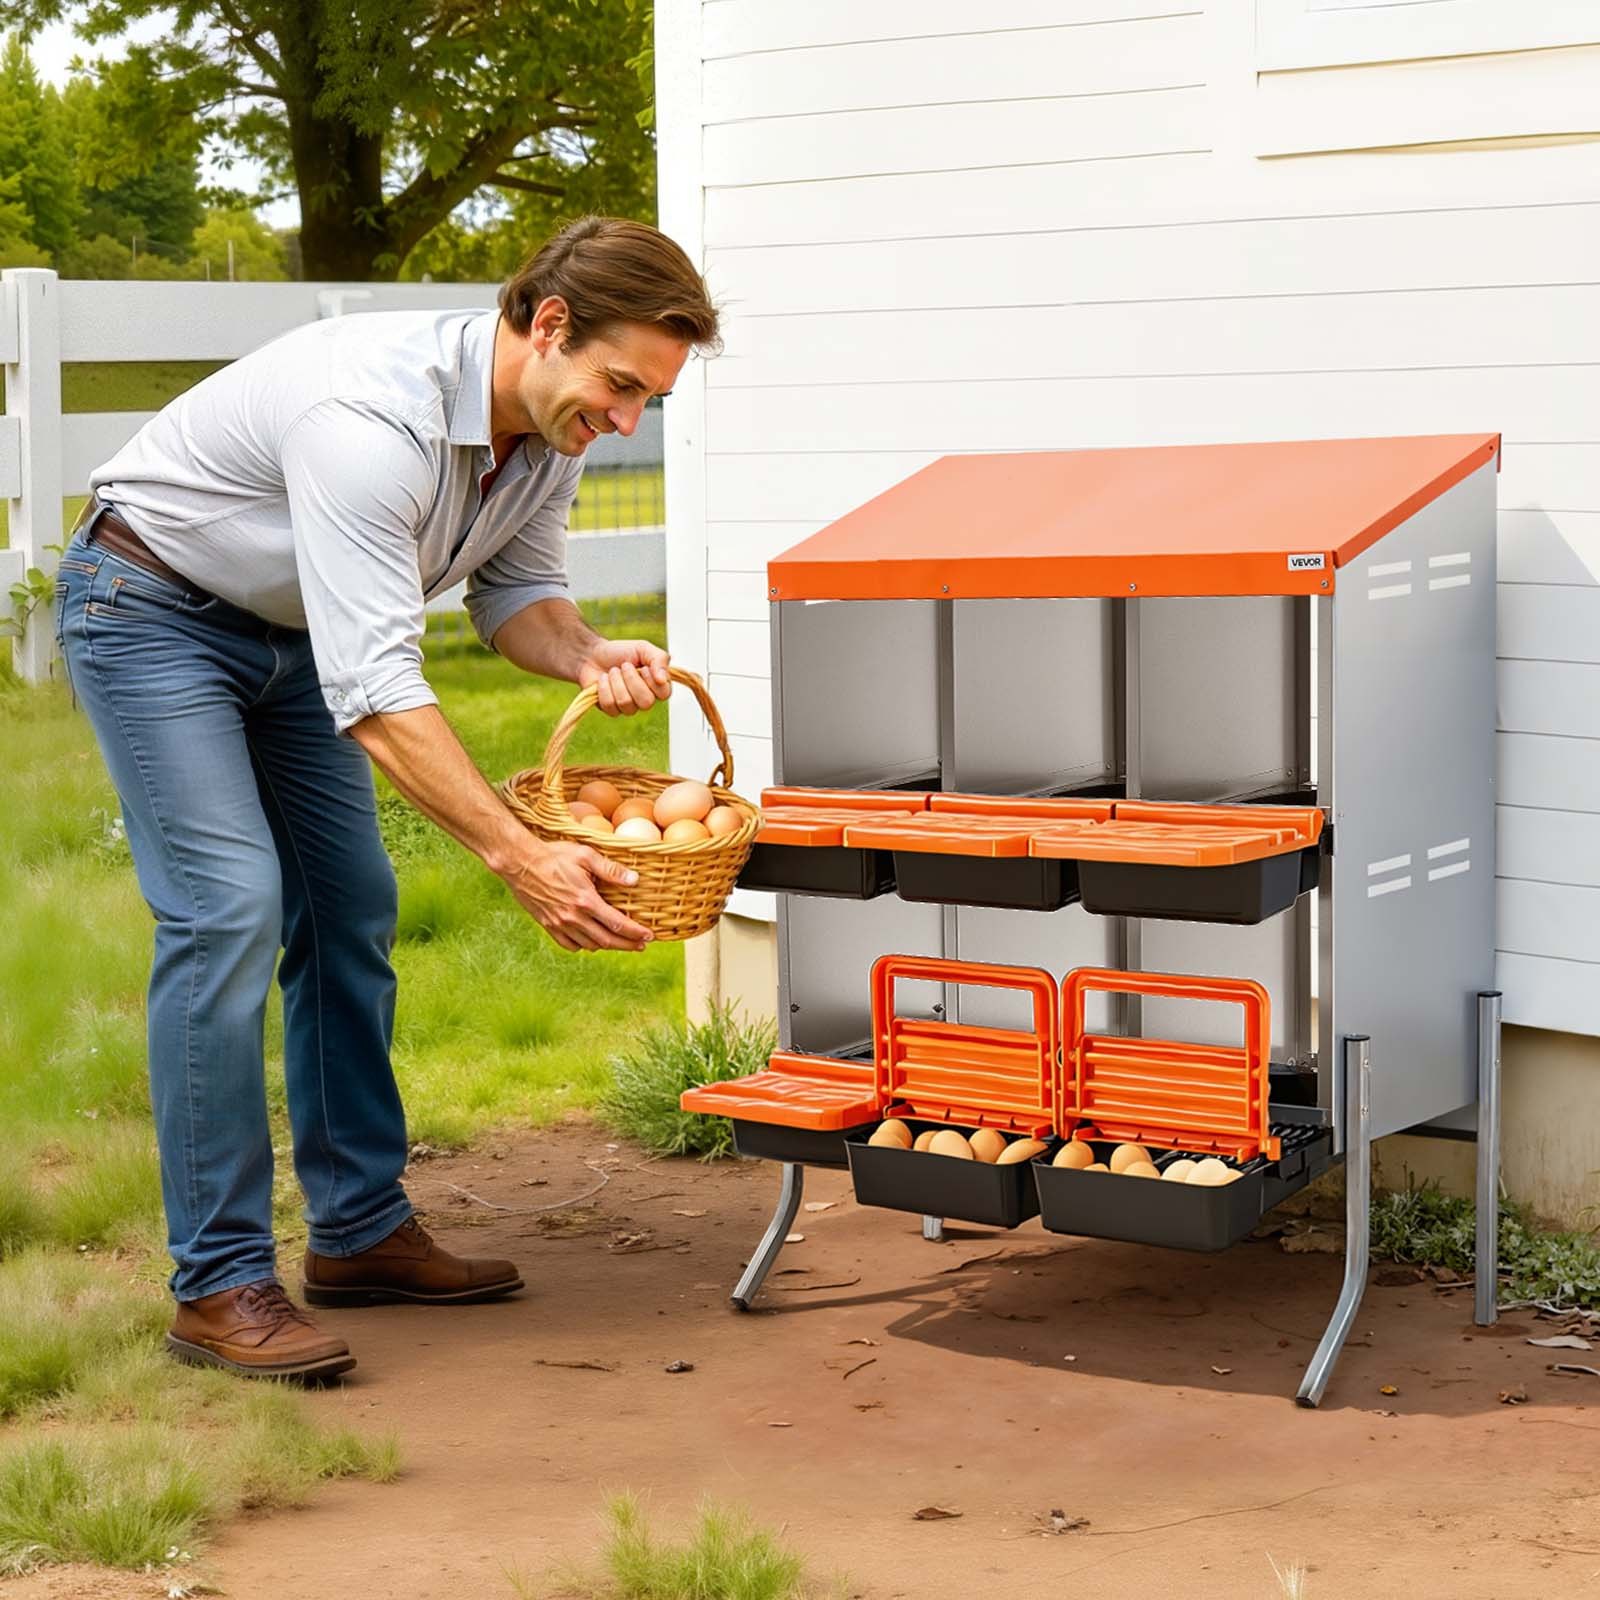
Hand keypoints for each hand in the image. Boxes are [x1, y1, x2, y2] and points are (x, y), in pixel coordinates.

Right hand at [499, 838, 654, 951]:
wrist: (519, 863)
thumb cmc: (553, 855)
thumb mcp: (585, 855)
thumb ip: (611, 870)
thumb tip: (634, 880)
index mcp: (585, 900)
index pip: (617, 923)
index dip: (635, 932)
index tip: (649, 936)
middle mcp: (573, 917)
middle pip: (607, 940)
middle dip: (627, 944)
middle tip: (642, 945)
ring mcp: (559, 924)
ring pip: (589, 945)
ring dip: (608, 946)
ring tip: (621, 943)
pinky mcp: (548, 925)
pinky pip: (570, 945)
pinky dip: (584, 947)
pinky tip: (592, 942)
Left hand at [579, 639, 670, 716]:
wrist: (593, 654)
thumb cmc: (620, 652)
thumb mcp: (643, 648)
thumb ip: (659, 659)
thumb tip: (663, 679)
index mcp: (656, 684)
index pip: (664, 694)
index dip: (653, 681)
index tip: (643, 667)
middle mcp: (644, 698)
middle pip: (646, 702)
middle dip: (631, 680)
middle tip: (624, 665)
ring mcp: (628, 706)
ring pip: (626, 703)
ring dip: (616, 681)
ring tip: (612, 671)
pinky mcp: (611, 709)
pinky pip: (610, 705)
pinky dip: (604, 688)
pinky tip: (603, 680)